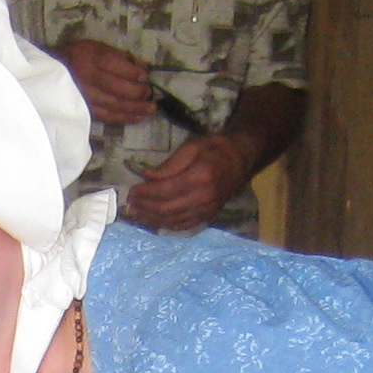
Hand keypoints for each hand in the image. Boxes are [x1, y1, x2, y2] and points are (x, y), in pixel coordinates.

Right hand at [55, 38, 155, 125]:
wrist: (47, 73)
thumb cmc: (74, 57)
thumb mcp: (94, 46)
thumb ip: (118, 55)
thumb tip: (142, 66)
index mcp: (90, 57)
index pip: (117, 66)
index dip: (135, 73)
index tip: (146, 77)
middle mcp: (86, 77)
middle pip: (118, 88)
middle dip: (138, 93)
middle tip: (150, 94)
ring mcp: (84, 97)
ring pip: (114, 105)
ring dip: (135, 108)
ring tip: (150, 109)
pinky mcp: (83, 111)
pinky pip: (107, 117)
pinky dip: (124, 118)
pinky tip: (137, 117)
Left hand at [122, 131, 254, 231]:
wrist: (242, 159)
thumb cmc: (216, 148)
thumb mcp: (191, 147)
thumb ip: (168, 165)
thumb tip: (146, 177)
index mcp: (200, 177)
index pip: (165, 190)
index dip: (145, 194)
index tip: (131, 191)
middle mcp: (204, 197)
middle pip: (166, 208)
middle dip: (145, 208)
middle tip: (130, 204)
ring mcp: (207, 209)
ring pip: (173, 220)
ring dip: (152, 219)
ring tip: (137, 214)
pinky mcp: (208, 215)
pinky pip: (184, 225)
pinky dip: (166, 225)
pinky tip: (154, 221)